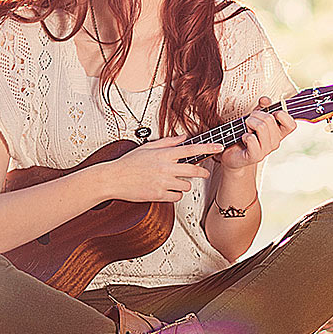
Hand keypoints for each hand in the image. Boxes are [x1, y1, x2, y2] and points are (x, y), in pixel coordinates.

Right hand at [104, 135, 223, 202]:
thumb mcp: (147, 147)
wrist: (113, 179)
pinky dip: (175, 194)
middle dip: (203, 172)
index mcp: (163, 154)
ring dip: (184, 184)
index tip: (219, 147)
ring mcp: (162, 182)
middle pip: (194, 170)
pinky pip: (177, 196)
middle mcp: (165, 168)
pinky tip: (167, 190)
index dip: (207, 148)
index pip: (191, 149)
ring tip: (174, 181)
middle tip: (204, 172)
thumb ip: (168, 142)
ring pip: (186, 185)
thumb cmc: (129, 163)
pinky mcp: (158, 195)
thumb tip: (184, 137)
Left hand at [216, 96, 296, 171]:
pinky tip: (243, 139)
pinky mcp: (255, 156)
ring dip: (249, 123)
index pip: (291, 124)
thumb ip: (263, 108)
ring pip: (261, 127)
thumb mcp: (255, 117)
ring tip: (246, 129)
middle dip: (255, 115)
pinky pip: (251, 138)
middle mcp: (276, 142)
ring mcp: (266, 151)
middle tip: (249, 121)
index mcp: (279, 133)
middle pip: (270, 119)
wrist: (234, 153)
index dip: (282, 115)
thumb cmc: (246, 133)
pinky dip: (244, 135)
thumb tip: (265, 100)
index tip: (270, 114)